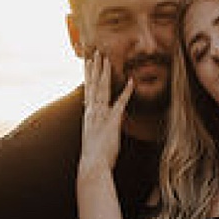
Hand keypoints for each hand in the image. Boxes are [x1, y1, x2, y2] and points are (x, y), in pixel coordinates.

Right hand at [80, 50, 123, 179]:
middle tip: (95, 52)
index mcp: (88, 114)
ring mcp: (101, 115)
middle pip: (92, 85)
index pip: (88, 89)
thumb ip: (98, 125)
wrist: (92, 166)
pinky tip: (131, 81)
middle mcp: (92, 112)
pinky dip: (126, 92)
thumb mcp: (94, 136)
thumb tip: (102, 120)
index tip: (88, 62)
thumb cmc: (94, 156)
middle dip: (94, 68)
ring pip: (102, 89)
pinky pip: (120, 104)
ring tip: (105, 58)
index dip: (88, 74)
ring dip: (104, 73)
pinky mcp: (112, 121)